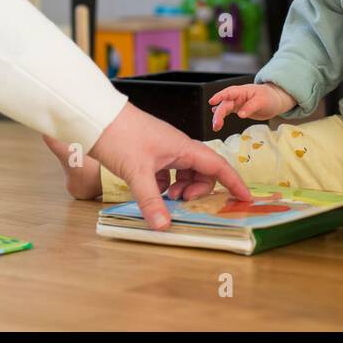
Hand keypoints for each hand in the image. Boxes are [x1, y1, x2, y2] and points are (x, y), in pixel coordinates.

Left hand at [88, 102, 251, 229]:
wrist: (96, 116)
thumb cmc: (120, 135)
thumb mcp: (137, 172)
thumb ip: (152, 200)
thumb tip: (164, 226)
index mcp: (183, 147)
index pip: (218, 166)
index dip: (234, 182)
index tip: (246, 198)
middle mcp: (178, 147)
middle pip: (203, 171)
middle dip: (199, 189)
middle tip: (183, 202)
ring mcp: (164, 150)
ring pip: (185, 172)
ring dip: (183, 187)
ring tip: (169, 198)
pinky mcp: (150, 153)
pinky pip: (168, 172)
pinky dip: (166, 185)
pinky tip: (153, 191)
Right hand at [208, 82, 296, 130]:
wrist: (275, 101)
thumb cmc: (269, 97)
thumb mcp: (262, 101)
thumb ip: (251, 106)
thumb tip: (241, 114)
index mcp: (243, 91)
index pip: (229, 92)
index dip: (220, 96)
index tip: (212, 102)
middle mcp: (238, 96)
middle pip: (225, 104)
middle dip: (219, 113)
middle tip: (216, 124)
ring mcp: (237, 103)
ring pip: (224, 109)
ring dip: (219, 117)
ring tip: (216, 127)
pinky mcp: (239, 109)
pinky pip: (228, 112)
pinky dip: (222, 116)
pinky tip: (217, 120)